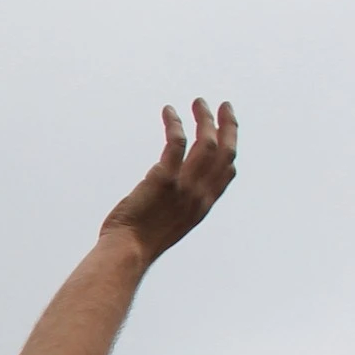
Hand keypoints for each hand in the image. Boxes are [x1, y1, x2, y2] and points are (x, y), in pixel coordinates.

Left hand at [99, 100, 236, 259]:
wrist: (126, 253)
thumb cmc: (136, 244)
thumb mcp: (167, 227)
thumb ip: (174, 207)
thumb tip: (163, 192)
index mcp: (201, 206)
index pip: (226, 173)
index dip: (229, 151)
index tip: (226, 135)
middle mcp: (199, 194)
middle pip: (225, 152)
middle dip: (228, 126)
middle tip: (224, 107)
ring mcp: (184, 186)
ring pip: (206, 143)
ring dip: (205, 118)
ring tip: (199, 102)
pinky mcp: (164, 178)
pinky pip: (176, 143)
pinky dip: (174, 124)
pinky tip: (168, 111)